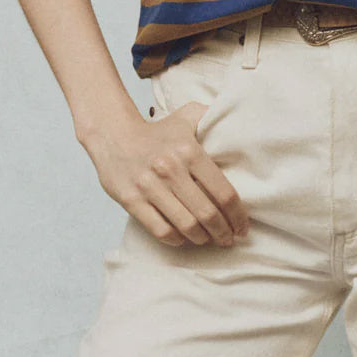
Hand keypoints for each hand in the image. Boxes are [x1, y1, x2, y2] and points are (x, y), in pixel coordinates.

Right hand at [81, 102, 250, 247]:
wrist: (114, 135)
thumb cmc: (157, 131)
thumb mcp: (187, 116)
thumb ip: (212, 117)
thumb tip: (237, 122)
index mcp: (189, 151)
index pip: (223, 192)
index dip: (238, 215)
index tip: (243, 227)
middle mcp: (171, 169)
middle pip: (207, 213)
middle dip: (223, 232)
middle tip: (229, 239)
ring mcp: (150, 187)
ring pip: (185, 226)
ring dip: (202, 238)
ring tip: (209, 239)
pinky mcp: (132, 201)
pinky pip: (160, 230)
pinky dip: (176, 240)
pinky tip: (184, 238)